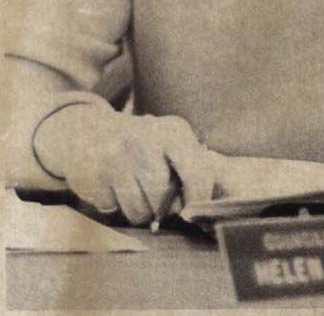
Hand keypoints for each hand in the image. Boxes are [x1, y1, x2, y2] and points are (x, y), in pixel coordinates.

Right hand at [34, 104, 215, 225]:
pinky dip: (116, 208)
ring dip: (142, 214)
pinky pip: (113, 211)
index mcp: (174, 131)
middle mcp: (146, 140)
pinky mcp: (95, 175)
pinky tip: (116, 189)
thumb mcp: (175, 145)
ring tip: (139, 196)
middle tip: (161, 204)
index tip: (194, 214)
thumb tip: (208, 212)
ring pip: (140, 211)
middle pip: (164, 197)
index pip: (196, 173)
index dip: (198, 200)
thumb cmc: (147, 147)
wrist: (94, 131)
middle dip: (165, 210)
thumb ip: (196, 172)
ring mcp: (118, 157)